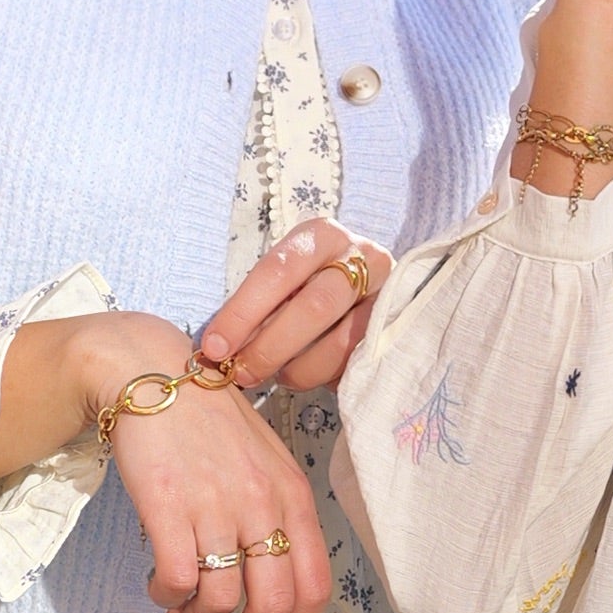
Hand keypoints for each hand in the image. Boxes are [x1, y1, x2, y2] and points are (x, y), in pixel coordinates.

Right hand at [86, 337, 337, 612]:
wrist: (152, 374)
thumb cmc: (208, 423)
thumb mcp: (263, 464)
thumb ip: (275, 518)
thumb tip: (271, 587)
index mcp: (294, 498)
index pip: (314, 587)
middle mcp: (263, 505)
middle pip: (273, 606)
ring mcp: (217, 506)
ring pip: (220, 600)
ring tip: (181, 608)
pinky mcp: (169, 507)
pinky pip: (176, 579)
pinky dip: (166, 596)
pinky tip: (159, 585)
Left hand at [196, 218, 390, 398]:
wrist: (370, 291)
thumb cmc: (310, 286)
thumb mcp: (285, 284)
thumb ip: (259, 309)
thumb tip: (219, 351)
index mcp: (321, 236)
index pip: (278, 271)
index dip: (243, 312)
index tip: (215, 347)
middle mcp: (361, 256)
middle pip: (314, 306)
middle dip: (270, 346)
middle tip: (242, 373)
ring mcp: (386, 293)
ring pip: (340, 340)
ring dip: (298, 368)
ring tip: (277, 377)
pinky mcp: (397, 330)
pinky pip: (357, 362)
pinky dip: (324, 375)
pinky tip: (307, 374)